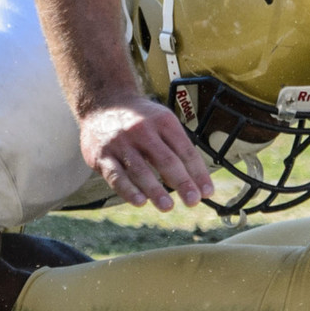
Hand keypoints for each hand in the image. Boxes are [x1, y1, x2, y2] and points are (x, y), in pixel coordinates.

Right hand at [78, 98, 211, 212]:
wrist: (102, 103)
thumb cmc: (139, 119)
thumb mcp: (161, 121)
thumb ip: (176, 148)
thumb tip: (192, 181)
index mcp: (163, 122)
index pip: (185, 151)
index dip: (198, 173)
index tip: (207, 192)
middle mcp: (143, 131)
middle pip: (166, 160)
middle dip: (182, 183)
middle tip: (193, 201)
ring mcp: (121, 143)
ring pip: (141, 170)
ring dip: (156, 191)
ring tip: (168, 206)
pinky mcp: (102, 156)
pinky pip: (117, 176)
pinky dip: (129, 190)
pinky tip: (140, 202)